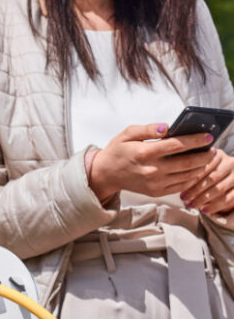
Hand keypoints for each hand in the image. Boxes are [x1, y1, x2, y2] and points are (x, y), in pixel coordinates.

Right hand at [89, 123, 215, 201]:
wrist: (106, 174)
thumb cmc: (117, 151)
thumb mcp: (127, 134)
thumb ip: (148, 129)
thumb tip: (167, 126)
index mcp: (144, 153)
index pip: (176, 145)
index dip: (195, 140)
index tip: (208, 136)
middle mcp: (151, 170)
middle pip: (186, 163)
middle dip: (204, 155)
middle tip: (213, 149)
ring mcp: (154, 183)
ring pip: (186, 176)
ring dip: (200, 167)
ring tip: (206, 158)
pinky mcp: (156, 192)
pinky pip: (179, 186)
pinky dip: (190, 178)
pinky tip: (194, 170)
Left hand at [180, 149, 233, 213]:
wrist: (226, 176)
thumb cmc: (204, 171)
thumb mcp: (199, 164)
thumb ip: (190, 167)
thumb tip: (173, 177)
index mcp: (217, 154)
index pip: (204, 165)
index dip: (191, 176)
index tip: (179, 185)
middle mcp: (230, 163)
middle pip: (212, 178)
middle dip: (195, 189)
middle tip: (183, 198)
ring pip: (219, 189)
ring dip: (203, 199)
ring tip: (190, 205)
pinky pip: (228, 199)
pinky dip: (215, 206)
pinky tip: (204, 210)